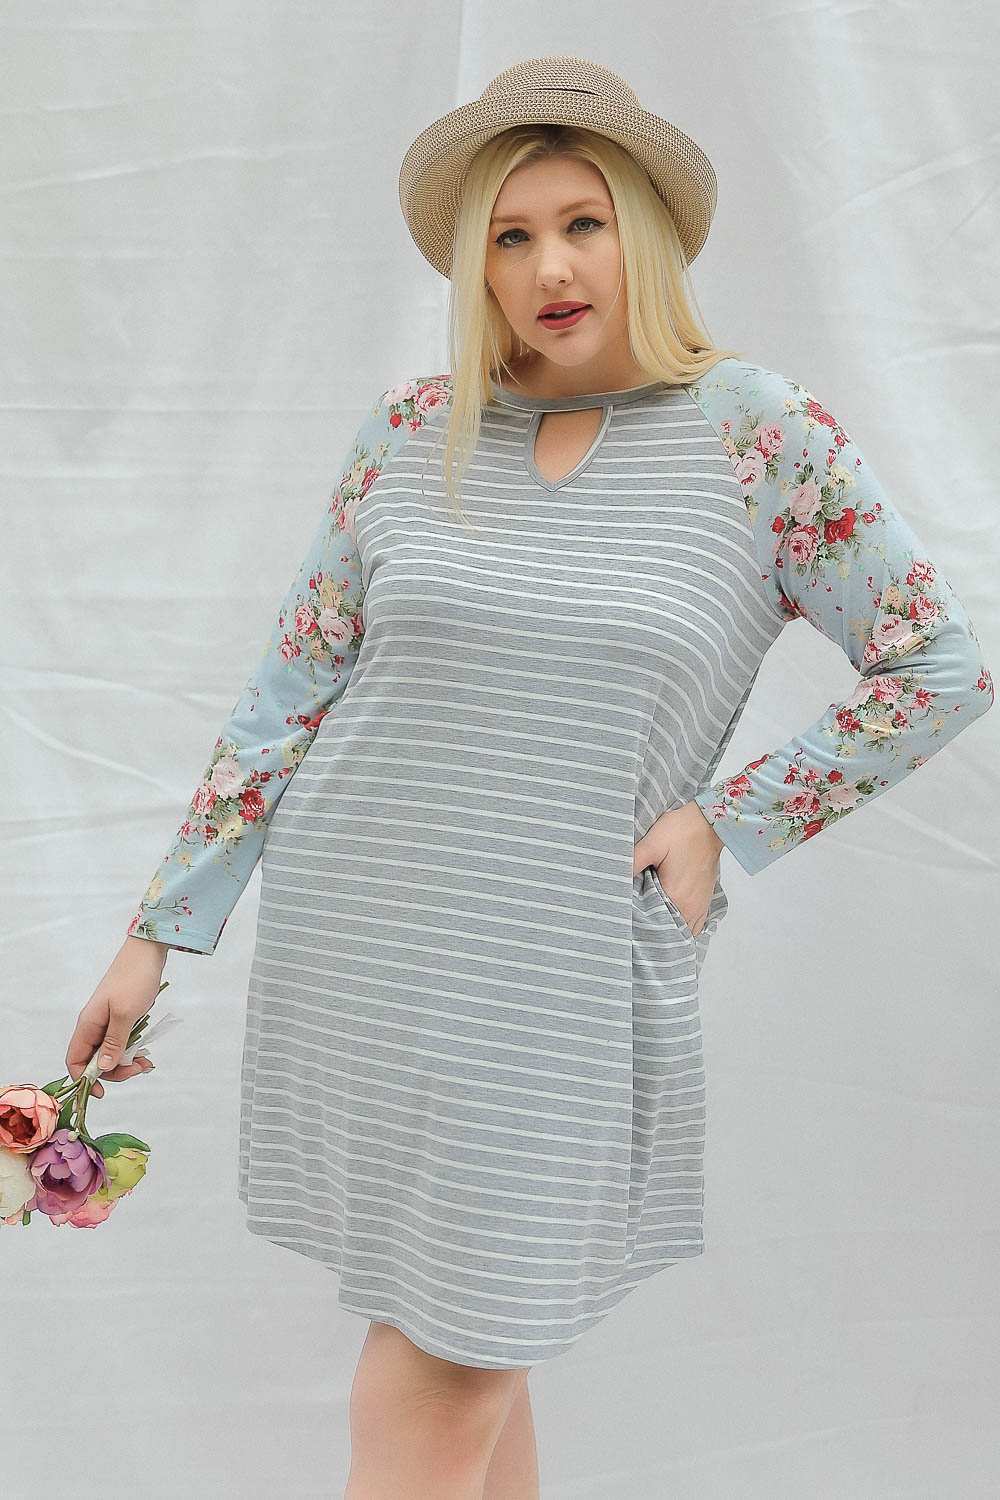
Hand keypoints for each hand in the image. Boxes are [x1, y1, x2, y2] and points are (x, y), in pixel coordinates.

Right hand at [65, 937, 167, 1098]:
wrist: (148, 952)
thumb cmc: (135, 979)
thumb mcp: (125, 1014)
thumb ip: (113, 1042)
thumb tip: (101, 1069)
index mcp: (88, 1024)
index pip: (74, 1060)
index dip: (83, 1079)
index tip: (102, 1091)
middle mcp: (94, 1025)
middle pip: (94, 1060)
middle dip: (114, 1070)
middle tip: (138, 1068)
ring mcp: (108, 1021)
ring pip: (110, 1052)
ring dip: (127, 1060)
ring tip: (146, 1061)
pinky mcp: (121, 1017)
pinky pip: (122, 1041)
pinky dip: (132, 1048)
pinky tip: (146, 1050)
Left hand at [633, 801, 723, 937]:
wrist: (710, 822)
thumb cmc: (682, 831)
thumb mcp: (652, 844)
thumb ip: (632, 861)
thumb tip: (614, 877)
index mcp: (675, 896)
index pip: (656, 926)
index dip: (641, 927)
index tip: (629, 924)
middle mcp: (690, 906)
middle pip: (670, 932)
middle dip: (654, 931)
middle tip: (637, 926)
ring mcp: (699, 905)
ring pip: (683, 931)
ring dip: (670, 930)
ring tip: (652, 925)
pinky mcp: (705, 899)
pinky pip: (695, 924)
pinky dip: (683, 926)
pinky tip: (671, 920)